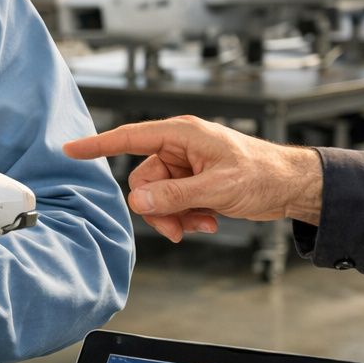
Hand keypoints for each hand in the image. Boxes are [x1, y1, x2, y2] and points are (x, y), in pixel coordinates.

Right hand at [63, 115, 323, 241]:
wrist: (292, 187)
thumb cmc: (264, 174)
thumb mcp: (217, 188)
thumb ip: (174, 196)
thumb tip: (138, 202)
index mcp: (182, 134)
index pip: (129, 137)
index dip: (98, 145)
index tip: (71, 150)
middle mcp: (179, 147)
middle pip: (143, 180)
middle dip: (158, 208)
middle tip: (179, 228)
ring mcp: (185, 166)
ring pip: (156, 196)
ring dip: (175, 215)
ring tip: (201, 224)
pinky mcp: (193, 182)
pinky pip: (172, 202)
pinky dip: (186, 216)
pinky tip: (208, 222)